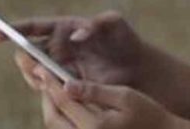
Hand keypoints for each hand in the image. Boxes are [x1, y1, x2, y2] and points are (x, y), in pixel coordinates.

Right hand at [0, 11, 142, 89]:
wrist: (136, 67)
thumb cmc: (125, 40)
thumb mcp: (116, 24)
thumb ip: (97, 23)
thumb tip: (76, 34)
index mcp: (63, 28)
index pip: (33, 27)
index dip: (12, 30)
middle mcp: (56, 47)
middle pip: (28, 53)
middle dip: (26, 60)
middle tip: (37, 66)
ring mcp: (58, 67)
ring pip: (34, 73)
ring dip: (35, 76)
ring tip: (49, 78)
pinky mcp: (64, 84)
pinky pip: (47, 88)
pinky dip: (46, 89)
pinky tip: (57, 89)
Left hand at [38, 70, 173, 128]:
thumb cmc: (148, 114)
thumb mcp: (126, 97)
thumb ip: (96, 91)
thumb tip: (68, 84)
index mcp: (94, 125)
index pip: (64, 101)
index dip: (51, 83)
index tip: (42, 67)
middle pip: (52, 117)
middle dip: (46, 96)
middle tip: (44, 76)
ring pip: (55, 126)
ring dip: (51, 106)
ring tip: (52, 87)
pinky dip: (60, 116)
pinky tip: (65, 103)